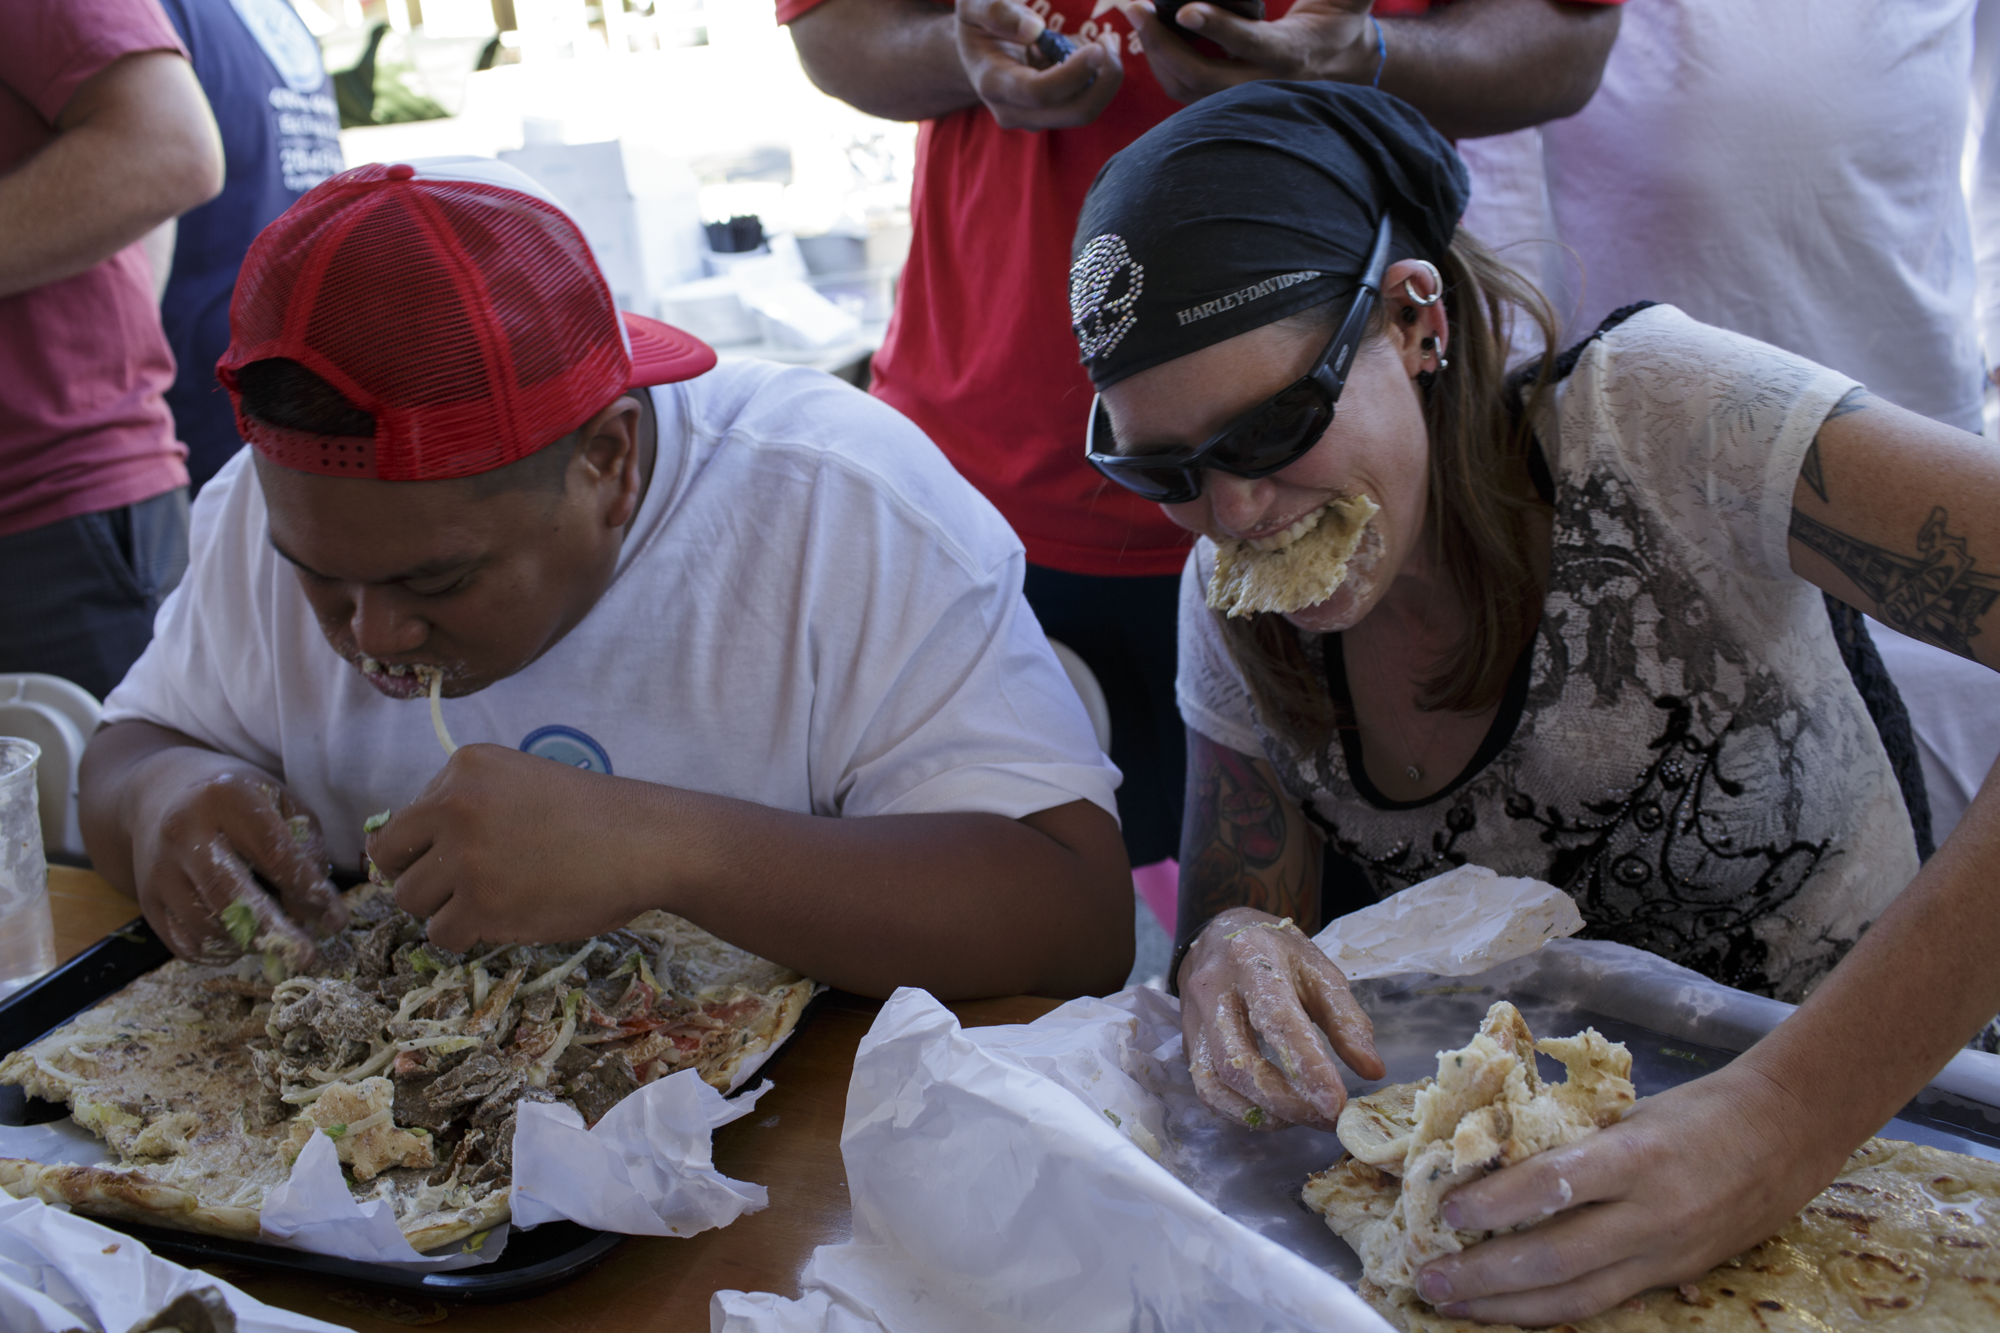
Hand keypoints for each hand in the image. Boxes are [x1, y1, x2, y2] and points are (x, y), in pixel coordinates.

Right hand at [128, 751, 344, 965]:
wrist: (162, 794)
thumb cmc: (238, 801)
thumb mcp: (281, 804)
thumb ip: (306, 850)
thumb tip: (314, 911)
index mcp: (226, 797)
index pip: (274, 853)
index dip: (308, 891)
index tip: (336, 921)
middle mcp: (184, 832)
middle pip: (230, 894)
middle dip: (274, 931)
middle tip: (306, 957)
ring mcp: (159, 868)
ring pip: (207, 926)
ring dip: (250, 943)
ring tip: (277, 939)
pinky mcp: (146, 899)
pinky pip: (185, 942)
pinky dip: (221, 952)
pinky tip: (244, 942)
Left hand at [365, 743, 657, 950]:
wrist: (647, 843)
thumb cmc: (593, 818)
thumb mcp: (521, 782)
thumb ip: (466, 804)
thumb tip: (401, 853)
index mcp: (464, 767)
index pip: (402, 820)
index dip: (421, 849)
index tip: (454, 861)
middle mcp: (455, 804)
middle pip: (391, 860)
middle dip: (422, 879)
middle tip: (464, 888)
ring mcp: (465, 856)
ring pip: (410, 900)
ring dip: (445, 909)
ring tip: (492, 902)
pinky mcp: (482, 904)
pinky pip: (441, 933)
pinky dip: (467, 934)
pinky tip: (504, 918)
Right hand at [956, 0, 1125, 129]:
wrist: (977, 52)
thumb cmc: (977, 22)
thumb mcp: (974, 4)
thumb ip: (997, 11)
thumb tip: (1033, 30)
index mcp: (993, 82)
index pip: (1039, 93)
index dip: (1073, 74)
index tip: (1096, 48)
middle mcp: (1013, 111)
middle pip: (1074, 112)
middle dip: (1104, 81)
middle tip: (1110, 41)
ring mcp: (1033, 119)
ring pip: (1085, 111)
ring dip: (1105, 79)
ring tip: (1104, 41)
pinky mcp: (1050, 116)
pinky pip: (1084, 104)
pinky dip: (1098, 80)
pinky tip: (1093, 52)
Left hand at [1127, 0, 1373, 104]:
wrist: (1339, 62)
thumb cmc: (1340, 20)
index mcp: (1291, 52)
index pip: (1250, 43)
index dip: (1218, 26)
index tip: (1184, 9)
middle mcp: (1263, 82)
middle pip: (1201, 75)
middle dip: (1162, 43)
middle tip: (1137, 7)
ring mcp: (1241, 96)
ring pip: (1186, 88)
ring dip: (1156, 54)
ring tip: (1139, 16)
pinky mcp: (1225, 100)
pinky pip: (1184, 91)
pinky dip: (1163, 64)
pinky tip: (1153, 36)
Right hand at [1179, 907, 1382, 1129]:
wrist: (1220, 933)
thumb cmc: (1278, 953)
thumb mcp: (1320, 971)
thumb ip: (1346, 1020)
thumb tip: (1372, 1070)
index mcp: (1251, 960)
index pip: (1277, 1020)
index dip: (1306, 1066)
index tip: (1337, 1103)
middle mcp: (1212, 989)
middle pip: (1238, 1060)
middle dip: (1285, 1101)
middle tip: (1326, 1118)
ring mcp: (1193, 1018)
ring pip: (1216, 1082)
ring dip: (1262, 1112)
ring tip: (1303, 1119)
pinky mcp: (1187, 1042)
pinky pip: (1207, 1088)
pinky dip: (1240, 1111)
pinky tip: (1274, 1113)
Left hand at [1415, 1061, 1856, 1322]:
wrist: (1789, 1131)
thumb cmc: (1700, 1110)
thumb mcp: (1631, 1116)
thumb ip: (1575, 1147)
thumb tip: (1494, 1166)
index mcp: (1637, 1156)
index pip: (1556, 1186)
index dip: (1497, 1203)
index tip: (1448, 1209)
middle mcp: (1653, 1213)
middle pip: (1557, 1258)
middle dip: (1485, 1275)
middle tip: (1429, 1278)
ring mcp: (1666, 1254)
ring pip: (1576, 1296)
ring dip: (1507, 1306)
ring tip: (1453, 1305)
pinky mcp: (1676, 1277)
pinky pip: (1605, 1301)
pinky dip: (1551, 1309)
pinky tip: (1509, 1310)